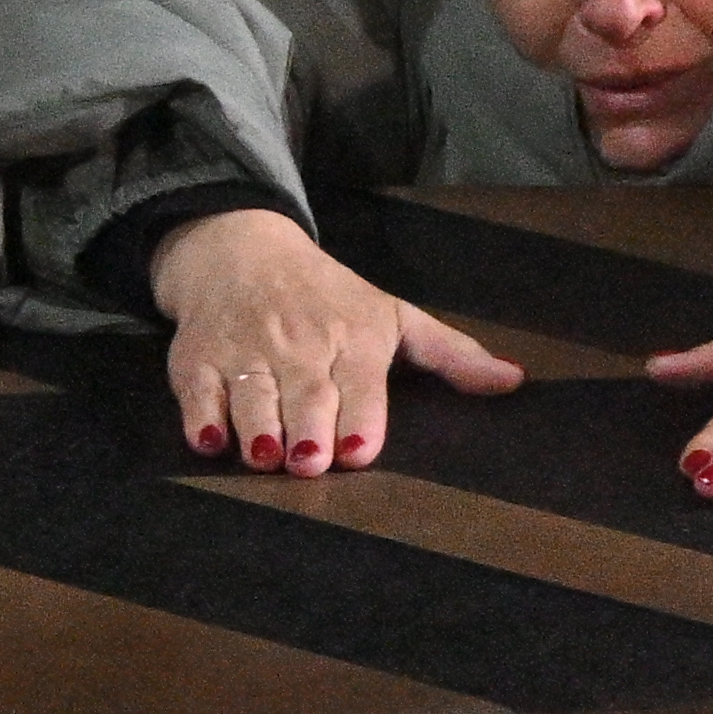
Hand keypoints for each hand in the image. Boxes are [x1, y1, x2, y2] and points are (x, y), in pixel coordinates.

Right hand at [153, 210, 520, 474]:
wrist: (242, 251)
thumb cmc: (330, 297)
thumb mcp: (395, 317)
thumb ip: (450, 356)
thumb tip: (513, 382)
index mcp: (355, 337)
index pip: (360, 381)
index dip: (359, 416)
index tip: (357, 451)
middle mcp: (301, 344)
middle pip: (306, 393)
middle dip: (308, 427)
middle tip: (309, 462)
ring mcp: (247, 352)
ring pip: (253, 395)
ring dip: (258, 426)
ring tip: (265, 456)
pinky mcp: (199, 360)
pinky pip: (198, 391)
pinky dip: (202, 416)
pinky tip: (209, 439)